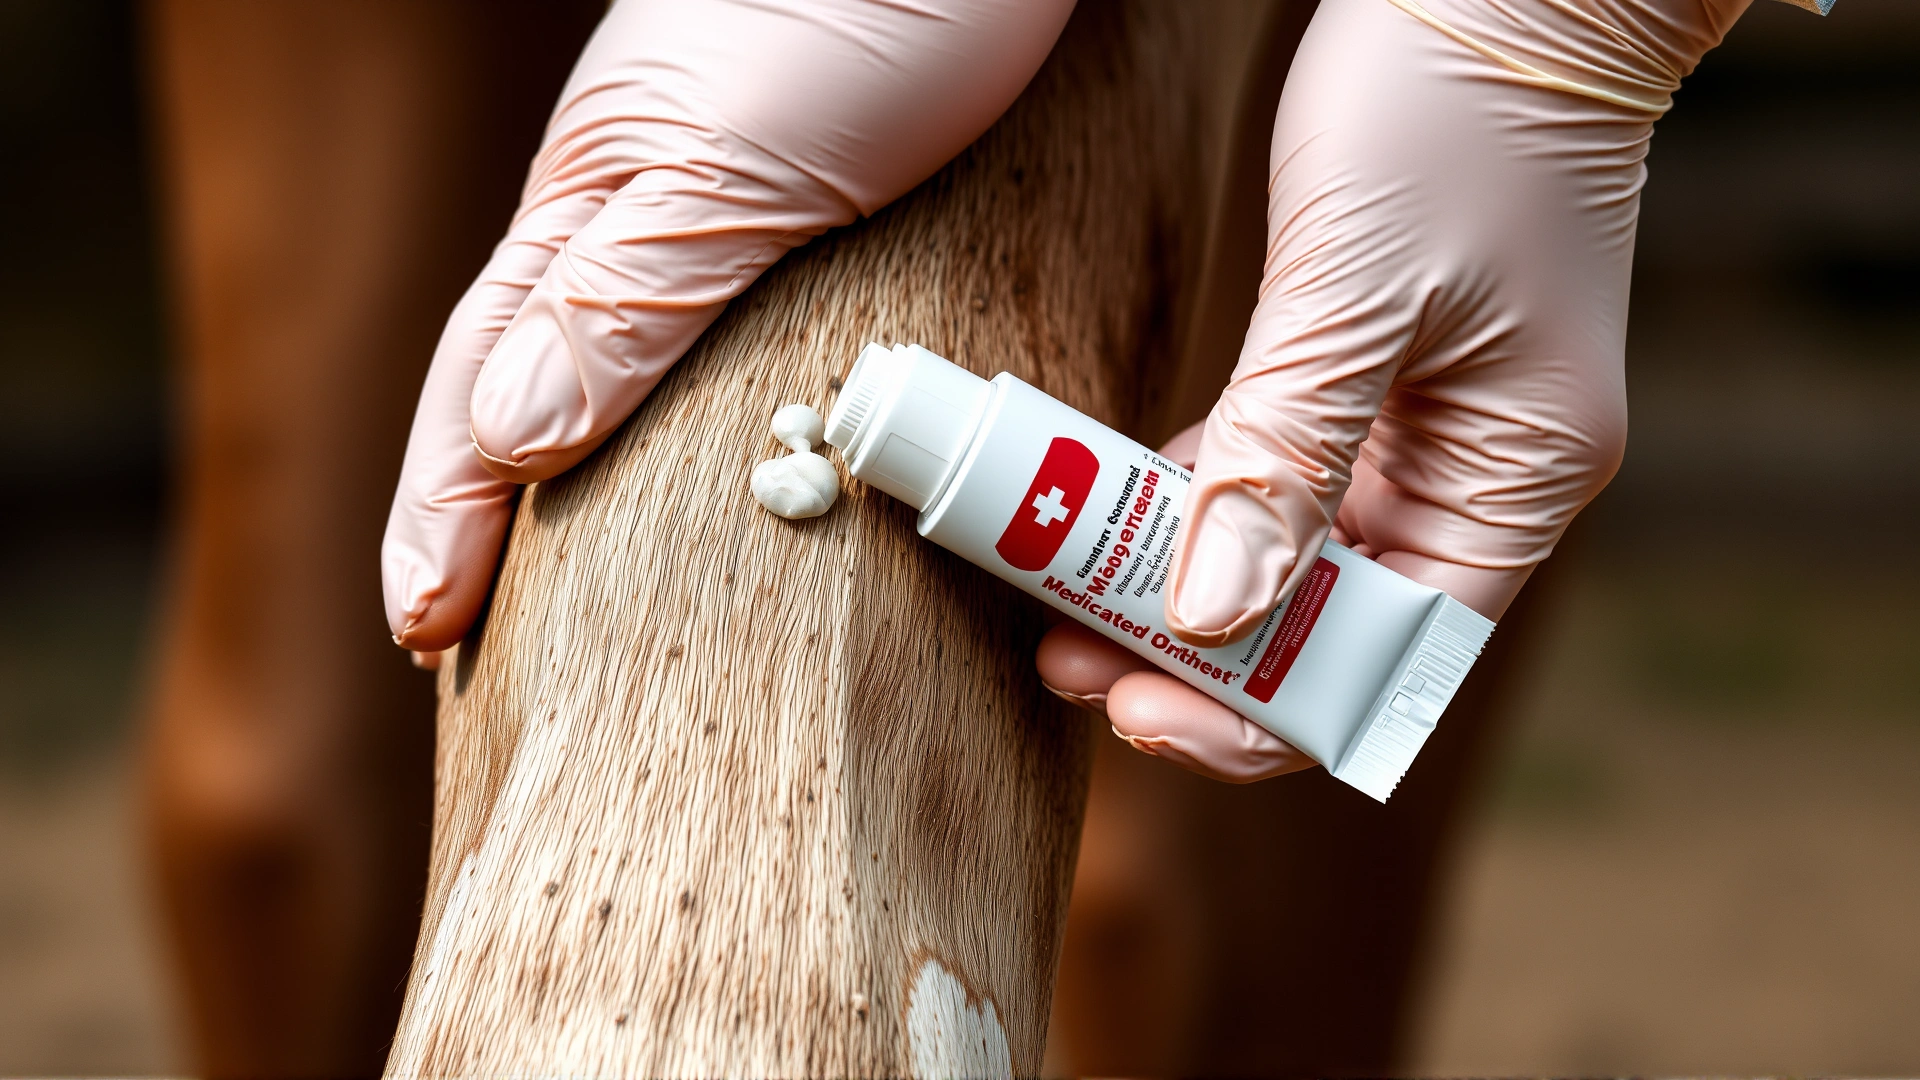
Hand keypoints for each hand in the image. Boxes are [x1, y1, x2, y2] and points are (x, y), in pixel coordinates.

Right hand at [382, 0, 1074, 655]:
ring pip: (630, 372)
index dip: (445, 507)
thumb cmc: (866, 3)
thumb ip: (623, 296)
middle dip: (487, 509)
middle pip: (537, 383)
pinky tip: (709, 465)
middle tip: (457, 633)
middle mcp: (643, 213)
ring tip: (560, 586)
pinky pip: (732, 351)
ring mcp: (724, 210)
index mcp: (593, 200)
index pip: (486, 380)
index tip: (422, 629)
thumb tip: (508, 444)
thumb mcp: (727, 161)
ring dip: (583, 482)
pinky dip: (696, 429)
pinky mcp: (821, 210)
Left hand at [1038, 0, 1749, 780]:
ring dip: (1179, 583)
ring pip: (1291, 555)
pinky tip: (1105, 517)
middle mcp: (1477, 472)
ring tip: (1058, 607)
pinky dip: (1193, 499)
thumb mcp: (1356, 291)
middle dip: (1198, 653)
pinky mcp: (1367, 377)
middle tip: (1067, 661)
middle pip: (1330, 622)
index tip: (1139, 710)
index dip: (1263, 709)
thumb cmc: (1452, 111)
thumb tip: (1205, 617)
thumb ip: (1284, 456)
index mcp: (1517, 478)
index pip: (1390, 658)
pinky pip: (1273, 474)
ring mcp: (1421, 428)